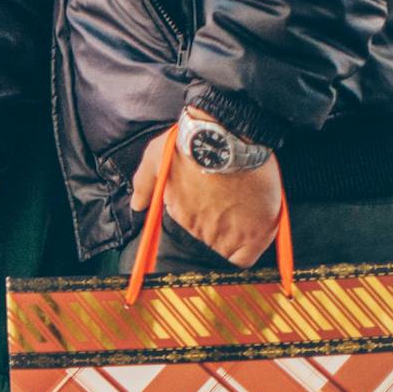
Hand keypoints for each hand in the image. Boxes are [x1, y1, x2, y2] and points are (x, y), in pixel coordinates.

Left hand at [130, 128, 283, 267]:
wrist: (225, 134)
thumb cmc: (191, 143)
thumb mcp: (156, 158)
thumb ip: (144, 184)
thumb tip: (138, 204)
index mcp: (182, 218)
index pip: (189, 246)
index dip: (197, 241)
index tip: (205, 229)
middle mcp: (202, 232)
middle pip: (209, 249)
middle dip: (216, 237)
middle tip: (227, 216)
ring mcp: (228, 234)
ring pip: (229, 253)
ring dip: (234, 241)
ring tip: (241, 220)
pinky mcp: (254, 231)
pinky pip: (249, 257)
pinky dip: (251, 250)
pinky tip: (253, 236)